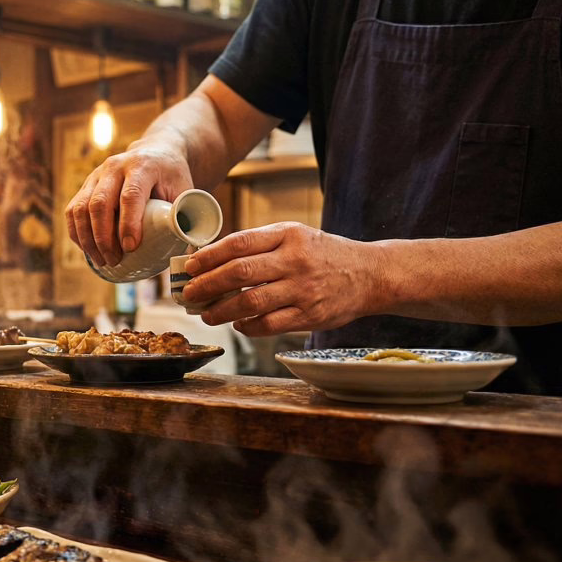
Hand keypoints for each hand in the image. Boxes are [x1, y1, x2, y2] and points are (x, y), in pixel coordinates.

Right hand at [66, 143, 193, 266]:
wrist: (156, 151)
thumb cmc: (172, 178)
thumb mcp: (185, 190)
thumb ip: (185, 218)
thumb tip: (189, 256)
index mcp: (143, 166)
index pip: (131, 195)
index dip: (129, 223)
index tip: (130, 248)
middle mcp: (114, 167)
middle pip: (100, 203)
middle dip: (104, 237)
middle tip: (114, 260)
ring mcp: (96, 175)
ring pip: (81, 208)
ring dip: (88, 239)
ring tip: (102, 260)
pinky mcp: (85, 185)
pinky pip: (73, 211)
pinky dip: (77, 233)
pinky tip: (88, 250)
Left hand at [182, 222, 383, 336]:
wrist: (371, 274)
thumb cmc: (323, 254)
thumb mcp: (295, 235)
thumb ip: (259, 244)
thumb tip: (212, 258)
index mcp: (288, 235)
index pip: (239, 243)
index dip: (209, 256)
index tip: (190, 266)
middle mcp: (295, 261)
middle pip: (240, 273)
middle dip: (207, 285)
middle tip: (189, 294)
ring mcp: (303, 290)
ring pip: (250, 303)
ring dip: (221, 311)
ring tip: (206, 314)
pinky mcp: (310, 316)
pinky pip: (269, 325)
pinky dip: (247, 327)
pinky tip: (237, 324)